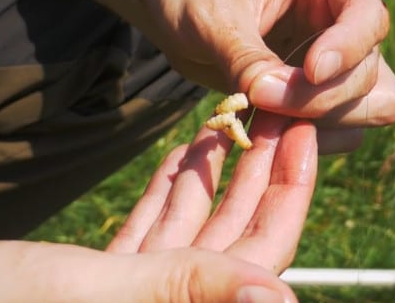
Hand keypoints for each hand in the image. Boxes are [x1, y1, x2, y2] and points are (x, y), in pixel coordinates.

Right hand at [0, 113, 314, 302]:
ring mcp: (130, 295)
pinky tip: (186, 154)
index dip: (286, 192)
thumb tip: (281, 299)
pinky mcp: (97, 280)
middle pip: (234, 237)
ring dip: (216, 175)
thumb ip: (184, 289)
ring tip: (231, 120)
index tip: (301, 131)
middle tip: (273, 111)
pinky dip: (172, 191)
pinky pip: (153, 231)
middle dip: (257, 173)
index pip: (258, 257)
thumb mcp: (93, 293)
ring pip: (195, 229)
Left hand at [146, 0, 394, 151]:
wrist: (180, 16)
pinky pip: (350, 132)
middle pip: (369, 72)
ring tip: (263, 117)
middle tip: (258, 98)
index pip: (369, 17)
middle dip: (317, 96)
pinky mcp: (330, 96)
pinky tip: (268, 129)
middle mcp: (349, 18)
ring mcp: (345, 61)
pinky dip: (314, 140)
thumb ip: (245, 56)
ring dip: (324, 122)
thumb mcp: (212, 18)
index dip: (347, 49)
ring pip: (374, 106)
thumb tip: (273, 94)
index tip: (309, 71)